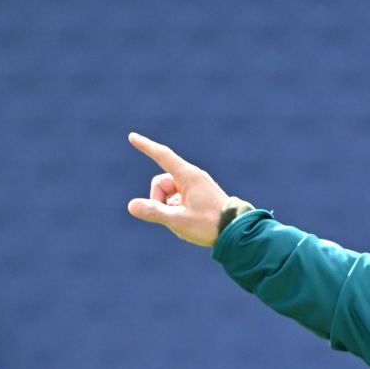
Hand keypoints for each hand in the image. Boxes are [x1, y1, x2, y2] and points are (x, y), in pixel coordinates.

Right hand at [126, 132, 231, 246]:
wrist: (237, 232)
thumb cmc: (210, 225)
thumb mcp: (178, 221)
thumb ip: (154, 212)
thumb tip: (132, 206)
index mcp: (188, 176)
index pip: (162, 156)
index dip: (146, 146)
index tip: (132, 137)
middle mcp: (192, 177)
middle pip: (161, 183)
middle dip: (158, 201)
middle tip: (171, 219)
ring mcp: (196, 187)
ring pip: (169, 195)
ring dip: (168, 210)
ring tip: (184, 225)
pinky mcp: (199, 196)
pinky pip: (179, 201)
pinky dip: (177, 212)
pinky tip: (189, 225)